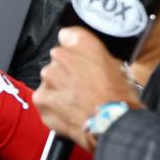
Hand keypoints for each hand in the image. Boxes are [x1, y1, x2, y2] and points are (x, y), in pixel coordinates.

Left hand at [34, 28, 139, 151]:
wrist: (111, 123)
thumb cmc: (119, 96)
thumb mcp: (117, 65)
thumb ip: (95, 57)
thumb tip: (90, 62)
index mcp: (81, 43)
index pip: (67, 35)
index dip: (74, 48)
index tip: (78, 58)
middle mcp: (60, 55)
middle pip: (57, 60)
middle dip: (66, 71)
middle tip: (81, 86)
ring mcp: (47, 78)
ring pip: (50, 80)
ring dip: (59, 88)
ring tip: (76, 102)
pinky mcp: (40, 98)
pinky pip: (44, 99)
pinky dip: (53, 105)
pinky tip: (69, 112)